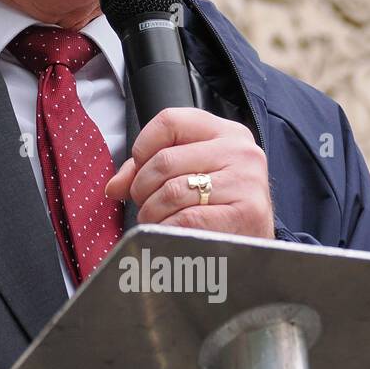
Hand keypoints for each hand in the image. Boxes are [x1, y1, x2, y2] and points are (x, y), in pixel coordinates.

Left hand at [105, 107, 274, 238]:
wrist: (256, 247)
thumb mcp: (189, 175)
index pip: (169, 120)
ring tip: (156, 221)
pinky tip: (171, 234)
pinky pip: (187, 219)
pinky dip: (168, 230)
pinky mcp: (247, 212)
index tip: (140, 169)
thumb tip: (114, 187)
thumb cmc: (217, 207)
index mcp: (225, 132)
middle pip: (164, 160)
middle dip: (142, 188)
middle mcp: (240, 150)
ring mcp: (246, 180)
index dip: (143, 147)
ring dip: (152, 213)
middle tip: (145, 204)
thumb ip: (148, 171)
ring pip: (171, 191)